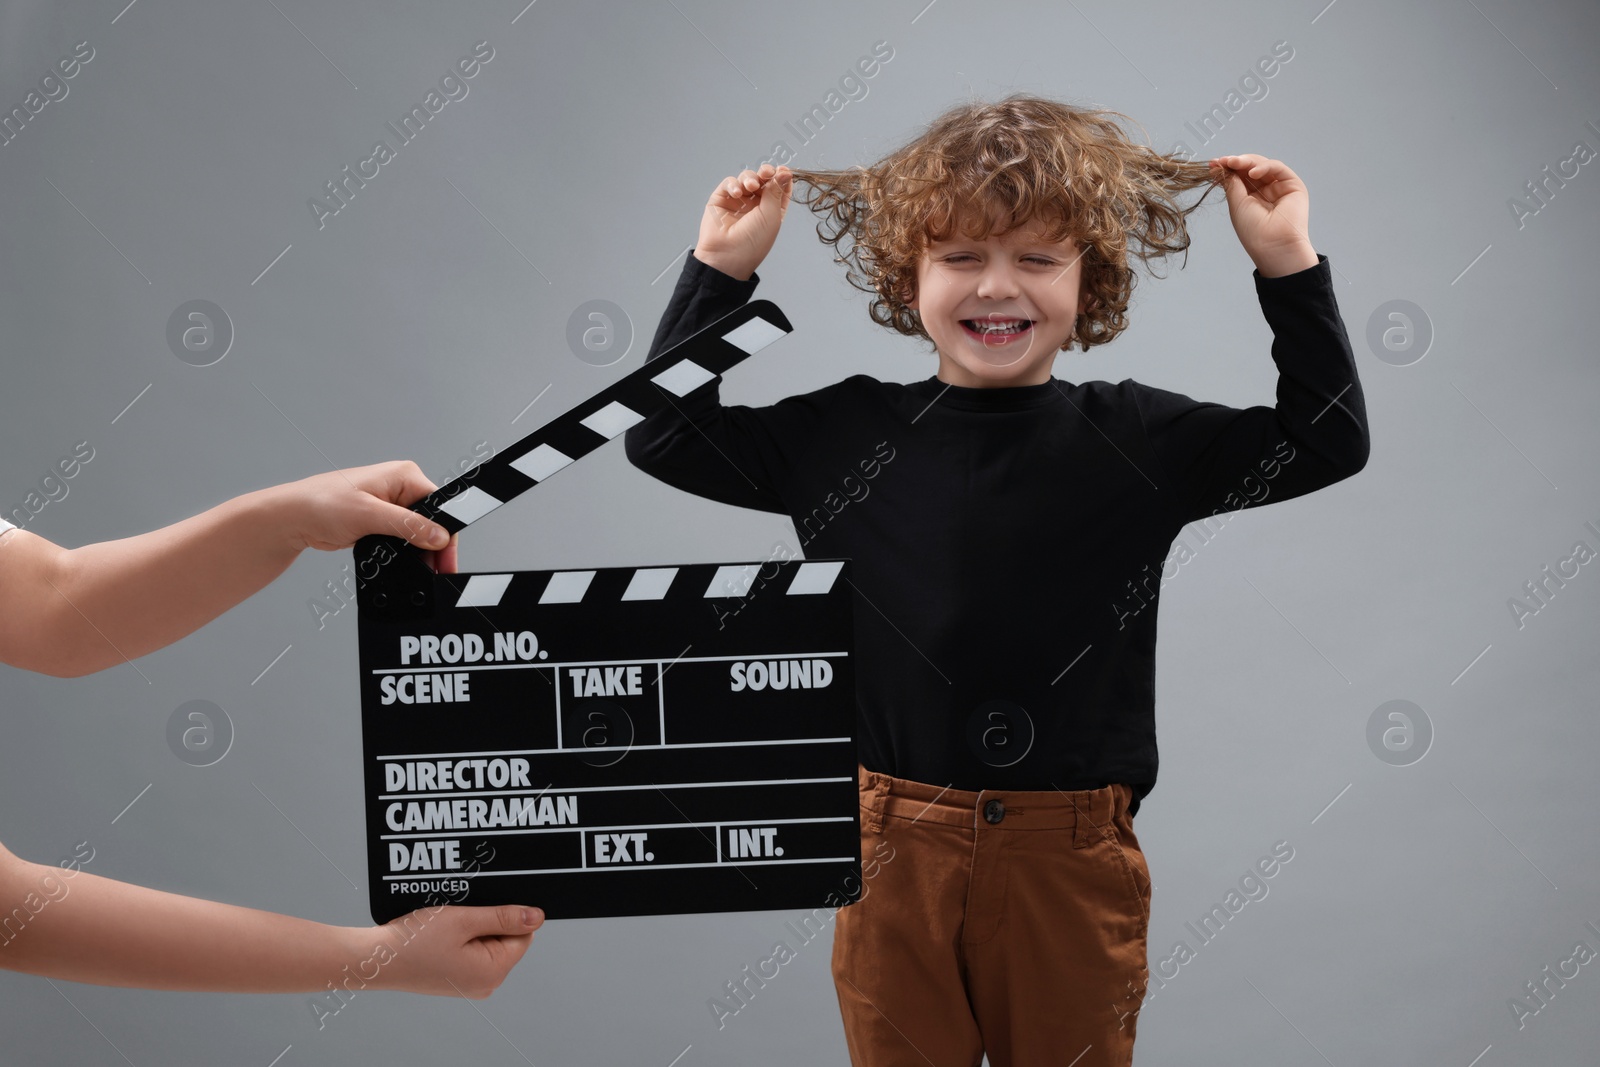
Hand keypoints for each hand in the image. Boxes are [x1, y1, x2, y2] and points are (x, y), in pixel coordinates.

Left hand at [273, 461, 458, 573]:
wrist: (293, 519)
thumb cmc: (320, 504)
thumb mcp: (369, 515)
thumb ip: (408, 525)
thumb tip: (438, 536)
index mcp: (404, 475)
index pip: (440, 506)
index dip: (446, 534)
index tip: (447, 559)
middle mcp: (400, 488)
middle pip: (432, 522)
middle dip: (433, 547)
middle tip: (434, 572)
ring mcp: (391, 506)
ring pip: (418, 534)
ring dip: (417, 552)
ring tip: (415, 569)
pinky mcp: (381, 521)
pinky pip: (402, 540)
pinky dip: (403, 554)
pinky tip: (398, 562)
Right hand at [358, 904, 543, 997]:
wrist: (376, 958)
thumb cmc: (415, 941)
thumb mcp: (464, 920)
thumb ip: (503, 917)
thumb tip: (537, 916)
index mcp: (493, 972)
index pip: (524, 934)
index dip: (508, 913)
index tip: (484, 903)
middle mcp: (485, 984)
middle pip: (506, 938)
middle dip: (488, 919)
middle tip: (463, 910)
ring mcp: (470, 983)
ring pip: (487, 941)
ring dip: (473, 925)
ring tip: (449, 920)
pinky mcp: (456, 979)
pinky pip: (470, 950)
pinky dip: (461, 936)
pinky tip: (442, 929)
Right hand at [694, 163, 792, 280]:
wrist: (727, 255)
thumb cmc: (753, 242)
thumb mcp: (772, 215)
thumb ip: (776, 191)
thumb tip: (785, 172)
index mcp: (772, 210)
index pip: (779, 188)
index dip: (782, 177)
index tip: (784, 170)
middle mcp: (755, 205)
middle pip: (763, 180)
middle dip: (766, 173)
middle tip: (766, 173)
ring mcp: (738, 201)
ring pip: (747, 178)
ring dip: (750, 178)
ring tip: (750, 187)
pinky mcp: (721, 199)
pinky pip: (729, 183)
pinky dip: (733, 184)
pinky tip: (737, 193)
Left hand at [1207, 155, 1318, 276]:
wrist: (1273, 245)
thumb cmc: (1254, 231)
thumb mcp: (1236, 204)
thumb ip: (1232, 183)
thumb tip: (1222, 166)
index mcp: (1251, 198)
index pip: (1238, 177)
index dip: (1227, 169)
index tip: (1213, 164)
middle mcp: (1265, 191)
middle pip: (1249, 168)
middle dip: (1235, 163)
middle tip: (1222, 161)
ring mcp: (1279, 187)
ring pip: (1262, 165)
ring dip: (1246, 162)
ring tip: (1234, 163)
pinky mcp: (1293, 185)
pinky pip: (1277, 168)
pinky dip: (1264, 166)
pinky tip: (1252, 172)